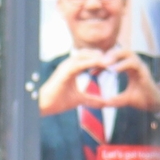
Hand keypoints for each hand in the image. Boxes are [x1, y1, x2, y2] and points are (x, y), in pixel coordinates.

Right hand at [31, 47, 159, 116]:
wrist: (44, 105)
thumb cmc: (57, 101)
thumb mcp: (79, 100)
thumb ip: (91, 99)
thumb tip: (104, 103)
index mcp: (72, 68)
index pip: (89, 59)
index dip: (101, 59)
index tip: (114, 62)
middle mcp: (69, 64)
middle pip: (88, 53)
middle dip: (102, 55)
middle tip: (115, 58)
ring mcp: (66, 66)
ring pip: (85, 55)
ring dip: (98, 57)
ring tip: (111, 60)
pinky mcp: (65, 71)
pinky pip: (80, 63)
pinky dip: (91, 62)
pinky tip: (102, 64)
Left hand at [90, 49, 159, 113]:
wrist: (154, 104)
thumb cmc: (140, 99)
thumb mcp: (123, 99)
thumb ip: (114, 99)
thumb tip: (102, 103)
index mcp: (129, 68)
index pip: (115, 59)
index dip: (103, 63)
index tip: (92, 71)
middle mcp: (134, 64)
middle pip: (121, 51)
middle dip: (109, 54)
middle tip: (96, 62)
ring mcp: (140, 66)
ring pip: (128, 52)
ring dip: (116, 56)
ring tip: (105, 63)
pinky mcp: (144, 71)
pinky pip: (134, 63)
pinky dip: (123, 64)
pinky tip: (114, 70)